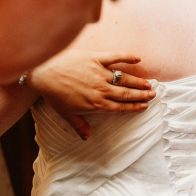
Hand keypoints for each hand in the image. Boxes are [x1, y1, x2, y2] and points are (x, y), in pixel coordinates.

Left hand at [28, 49, 155, 138]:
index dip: (134, 107)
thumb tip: (87, 137)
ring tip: (149, 83)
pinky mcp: (96, 58)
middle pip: (126, 93)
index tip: (144, 106)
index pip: (120, 107)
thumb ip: (79, 125)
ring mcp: (99, 73)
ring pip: (124, 78)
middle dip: (141, 95)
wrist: (42, 72)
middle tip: (153, 94)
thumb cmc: (53, 94)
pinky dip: (127, 57)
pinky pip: (115, 57)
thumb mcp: (66, 113)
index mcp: (96, 104)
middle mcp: (101, 89)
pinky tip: (138, 59)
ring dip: (138, 81)